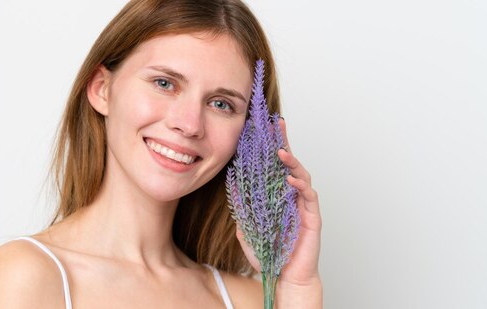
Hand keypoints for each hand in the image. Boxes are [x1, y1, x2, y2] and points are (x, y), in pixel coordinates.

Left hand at [235, 117, 321, 286]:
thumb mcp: (247, 229)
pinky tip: (290, 179)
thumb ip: (242, 210)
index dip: (268, 146)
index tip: (261, 129)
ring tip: (280, 151)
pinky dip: (299, 185)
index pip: (273, 166)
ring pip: (300, 174)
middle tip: (277, 123)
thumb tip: (231, 191)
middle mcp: (291, 195)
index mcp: (277, 195)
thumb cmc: (269, 253)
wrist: (285, 276)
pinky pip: (308, 195)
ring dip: (291, 161)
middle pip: (288, 162)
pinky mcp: (312, 216)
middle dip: (283, 141)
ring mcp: (302, 204)